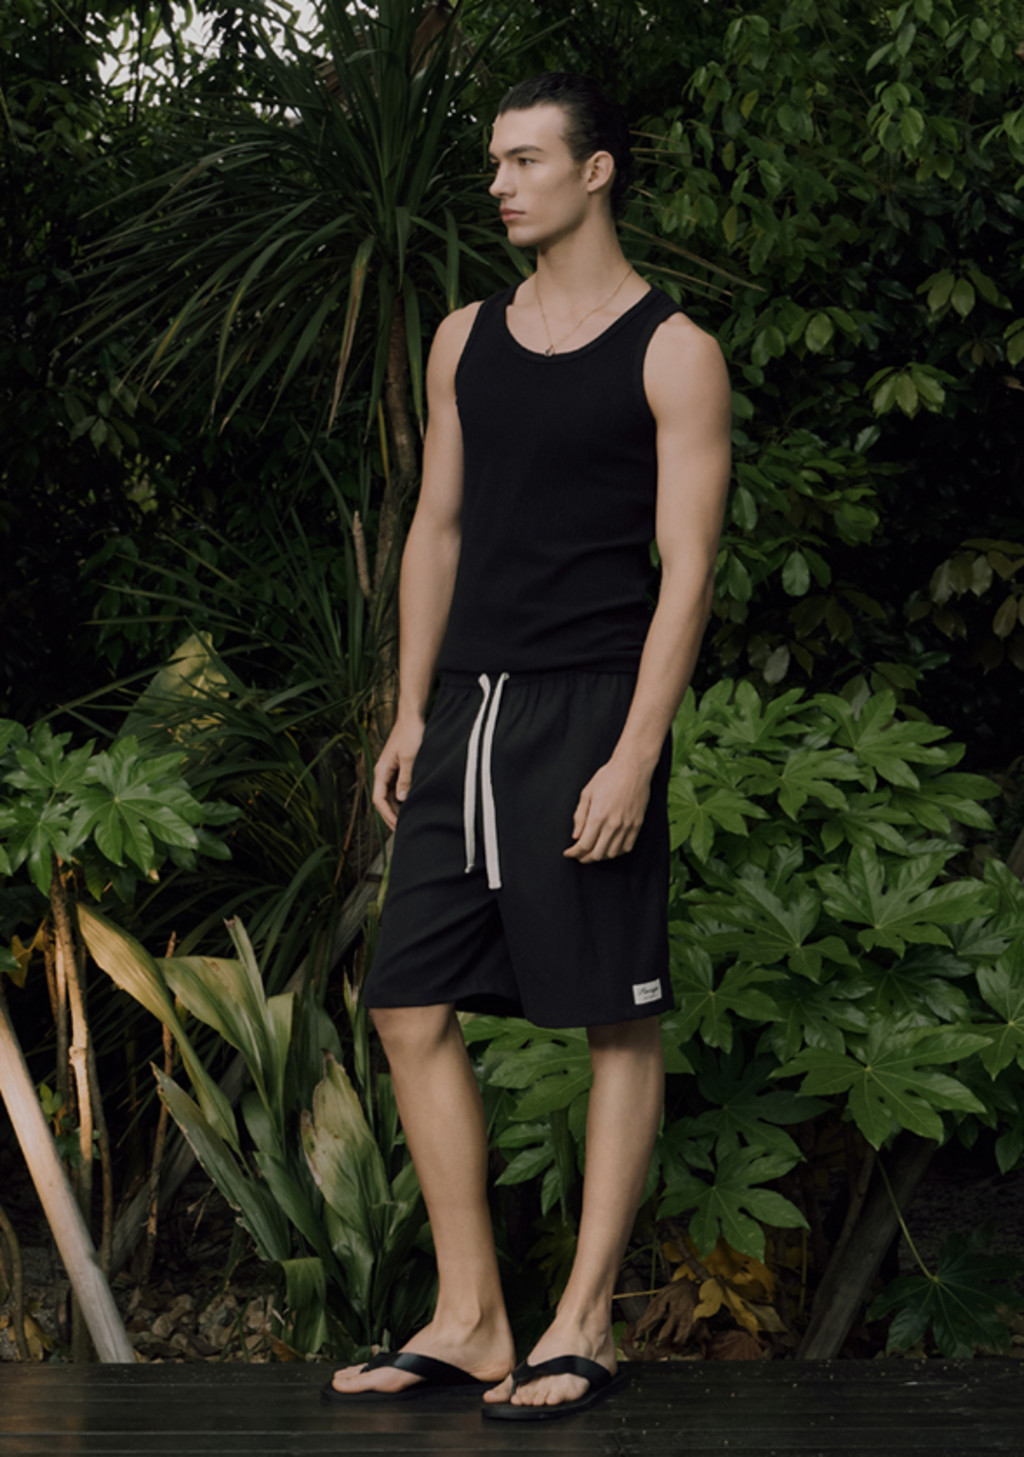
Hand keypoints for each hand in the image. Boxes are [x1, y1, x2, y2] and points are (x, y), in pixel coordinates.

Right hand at [372, 716, 425, 830]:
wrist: (413, 717)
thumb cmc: (410, 733)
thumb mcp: (410, 757)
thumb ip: (406, 778)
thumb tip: (401, 798)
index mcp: (382, 771)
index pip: (379, 799)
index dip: (387, 814)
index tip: (397, 826)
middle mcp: (384, 773)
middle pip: (384, 800)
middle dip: (391, 815)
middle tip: (402, 829)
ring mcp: (392, 771)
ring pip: (391, 795)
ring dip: (397, 808)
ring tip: (407, 820)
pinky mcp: (400, 768)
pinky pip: (398, 787)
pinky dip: (403, 798)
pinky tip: (412, 804)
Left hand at [563, 756, 651, 862]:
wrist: (633, 768)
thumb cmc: (608, 777)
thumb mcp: (587, 793)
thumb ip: (580, 816)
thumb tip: (576, 835)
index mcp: (598, 816)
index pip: (584, 845)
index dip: (574, 853)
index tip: (569, 853)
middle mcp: (613, 824)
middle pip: (597, 854)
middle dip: (585, 858)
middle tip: (579, 855)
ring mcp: (627, 826)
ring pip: (612, 853)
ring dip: (600, 856)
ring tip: (593, 851)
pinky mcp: (637, 825)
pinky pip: (627, 847)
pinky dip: (617, 852)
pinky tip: (610, 847)